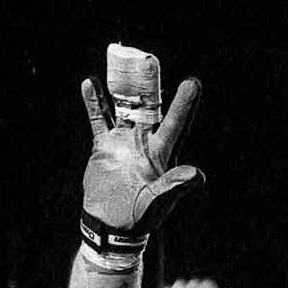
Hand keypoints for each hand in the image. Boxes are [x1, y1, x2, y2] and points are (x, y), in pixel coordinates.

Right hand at [80, 51, 202, 235]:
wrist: (111, 224)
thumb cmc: (140, 217)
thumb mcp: (159, 202)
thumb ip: (175, 186)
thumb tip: (197, 175)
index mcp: (162, 154)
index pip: (176, 124)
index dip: (184, 104)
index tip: (192, 83)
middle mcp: (145, 142)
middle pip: (150, 108)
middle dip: (151, 86)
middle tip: (150, 63)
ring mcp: (124, 141)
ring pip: (124, 108)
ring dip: (122, 88)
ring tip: (120, 63)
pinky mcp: (104, 145)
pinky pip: (100, 119)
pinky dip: (94, 103)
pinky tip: (90, 84)